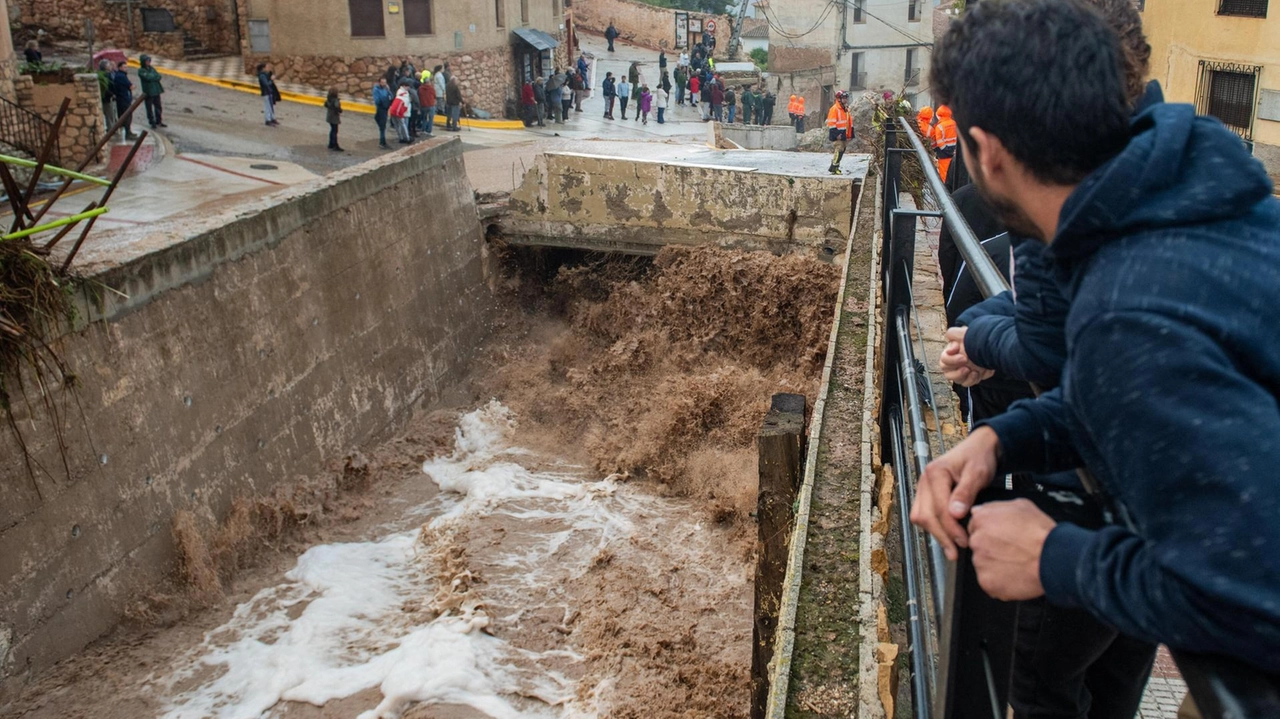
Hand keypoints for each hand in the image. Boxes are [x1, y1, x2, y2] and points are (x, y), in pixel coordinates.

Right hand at [910, 426, 1000, 559]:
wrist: (979, 448)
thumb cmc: (980, 458)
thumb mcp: (977, 473)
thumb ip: (966, 492)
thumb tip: (955, 514)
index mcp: (935, 473)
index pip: (938, 508)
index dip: (950, 528)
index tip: (965, 541)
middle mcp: (924, 481)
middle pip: (924, 515)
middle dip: (940, 535)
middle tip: (957, 552)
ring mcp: (923, 488)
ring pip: (920, 517)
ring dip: (935, 534)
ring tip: (952, 549)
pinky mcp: (926, 495)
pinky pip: (923, 514)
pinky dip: (934, 528)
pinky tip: (948, 537)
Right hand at [939, 326, 993, 386]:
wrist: (991, 345)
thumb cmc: (975, 338)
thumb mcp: (964, 333)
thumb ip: (953, 333)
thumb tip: (950, 343)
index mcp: (950, 354)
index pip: (944, 361)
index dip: (951, 360)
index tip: (963, 357)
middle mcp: (954, 365)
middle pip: (948, 374)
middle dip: (957, 372)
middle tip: (967, 367)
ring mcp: (963, 373)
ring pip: (958, 381)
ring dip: (965, 377)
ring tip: (974, 371)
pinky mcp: (971, 378)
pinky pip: (969, 383)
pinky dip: (974, 379)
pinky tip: (980, 372)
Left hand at [968, 499, 1055, 599]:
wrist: (1055, 559)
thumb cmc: (1042, 534)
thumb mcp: (1022, 506)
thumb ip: (996, 507)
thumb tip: (983, 510)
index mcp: (982, 519)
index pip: (976, 526)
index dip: (991, 532)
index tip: (1001, 538)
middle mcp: (977, 540)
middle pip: (978, 545)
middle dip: (991, 548)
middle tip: (1011, 551)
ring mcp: (980, 563)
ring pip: (983, 564)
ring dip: (995, 565)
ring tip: (1016, 563)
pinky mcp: (987, 582)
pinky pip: (989, 582)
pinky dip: (1000, 581)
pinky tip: (1015, 575)